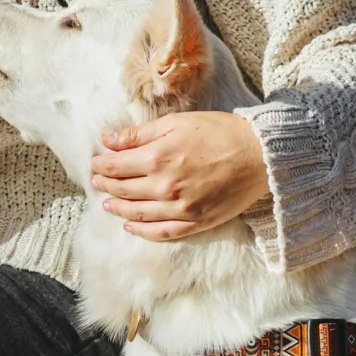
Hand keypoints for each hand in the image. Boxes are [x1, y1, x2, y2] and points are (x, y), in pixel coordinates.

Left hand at [88, 111, 270, 240]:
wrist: (259, 154)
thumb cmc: (218, 132)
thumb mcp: (175, 122)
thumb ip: (138, 134)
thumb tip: (107, 140)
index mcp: (158, 158)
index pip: (116, 166)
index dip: (101, 165)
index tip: (95, 163)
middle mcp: (165, 186)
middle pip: (123, 190)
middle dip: (105, 185)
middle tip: (96, 181)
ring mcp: (181, 208)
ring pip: (138, 213)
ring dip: (118, 208)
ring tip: (107, 203)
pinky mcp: (197, 221)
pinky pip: (163, 232)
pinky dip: (143, 232)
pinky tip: (130, 227)